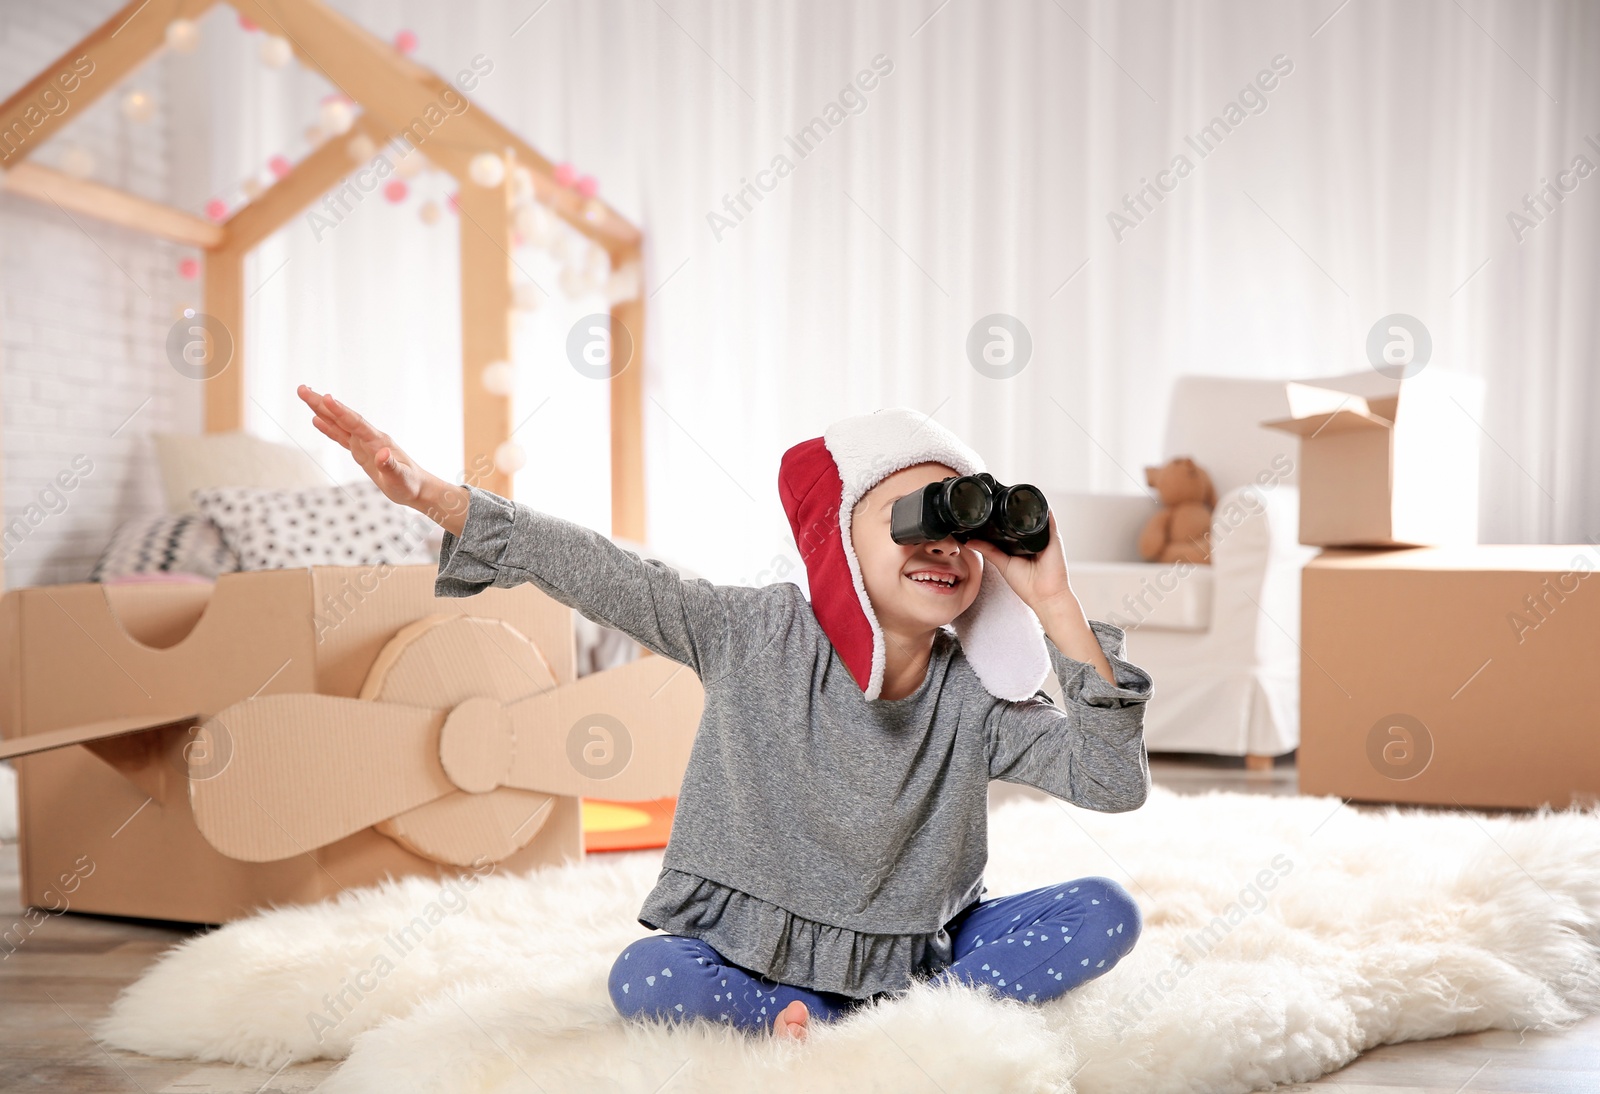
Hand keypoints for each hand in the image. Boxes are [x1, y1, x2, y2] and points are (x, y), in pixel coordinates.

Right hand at [296, 385, 467, 534]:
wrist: (417, 488)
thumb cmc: (410, 484)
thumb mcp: (400, 479)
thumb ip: (390, 467)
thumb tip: (382, 455)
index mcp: (378, 441)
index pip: (355, 423)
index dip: (340, 411)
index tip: (326, 397)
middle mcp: (369, 437)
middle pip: (342, 416)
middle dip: (322, 403)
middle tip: (302, 389)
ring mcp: (364, 443)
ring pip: (339, 423)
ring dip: (321, 410)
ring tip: (305, 395)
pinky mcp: (361, 451)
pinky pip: (341, 436)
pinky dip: (328, 427)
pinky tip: (316, 419)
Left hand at [970, 511, 1115, 684]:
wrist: (1046, 595)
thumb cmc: (1027, 584)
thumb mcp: (1003, 564)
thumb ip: (989, 550)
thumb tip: (970, 541)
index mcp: (1020, 546)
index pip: (1010, 528)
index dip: (1000, 519)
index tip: (987, 510)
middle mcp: (1032, 540)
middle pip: (1022, 520)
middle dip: (1012, 509)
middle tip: (998, 499)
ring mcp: (1044, 537)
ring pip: (1035, 516)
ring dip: (1026, 506)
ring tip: (1013, 494)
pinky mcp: (1054, 536)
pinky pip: (1049, 518)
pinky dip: (1043, 508)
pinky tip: (1034, 499)